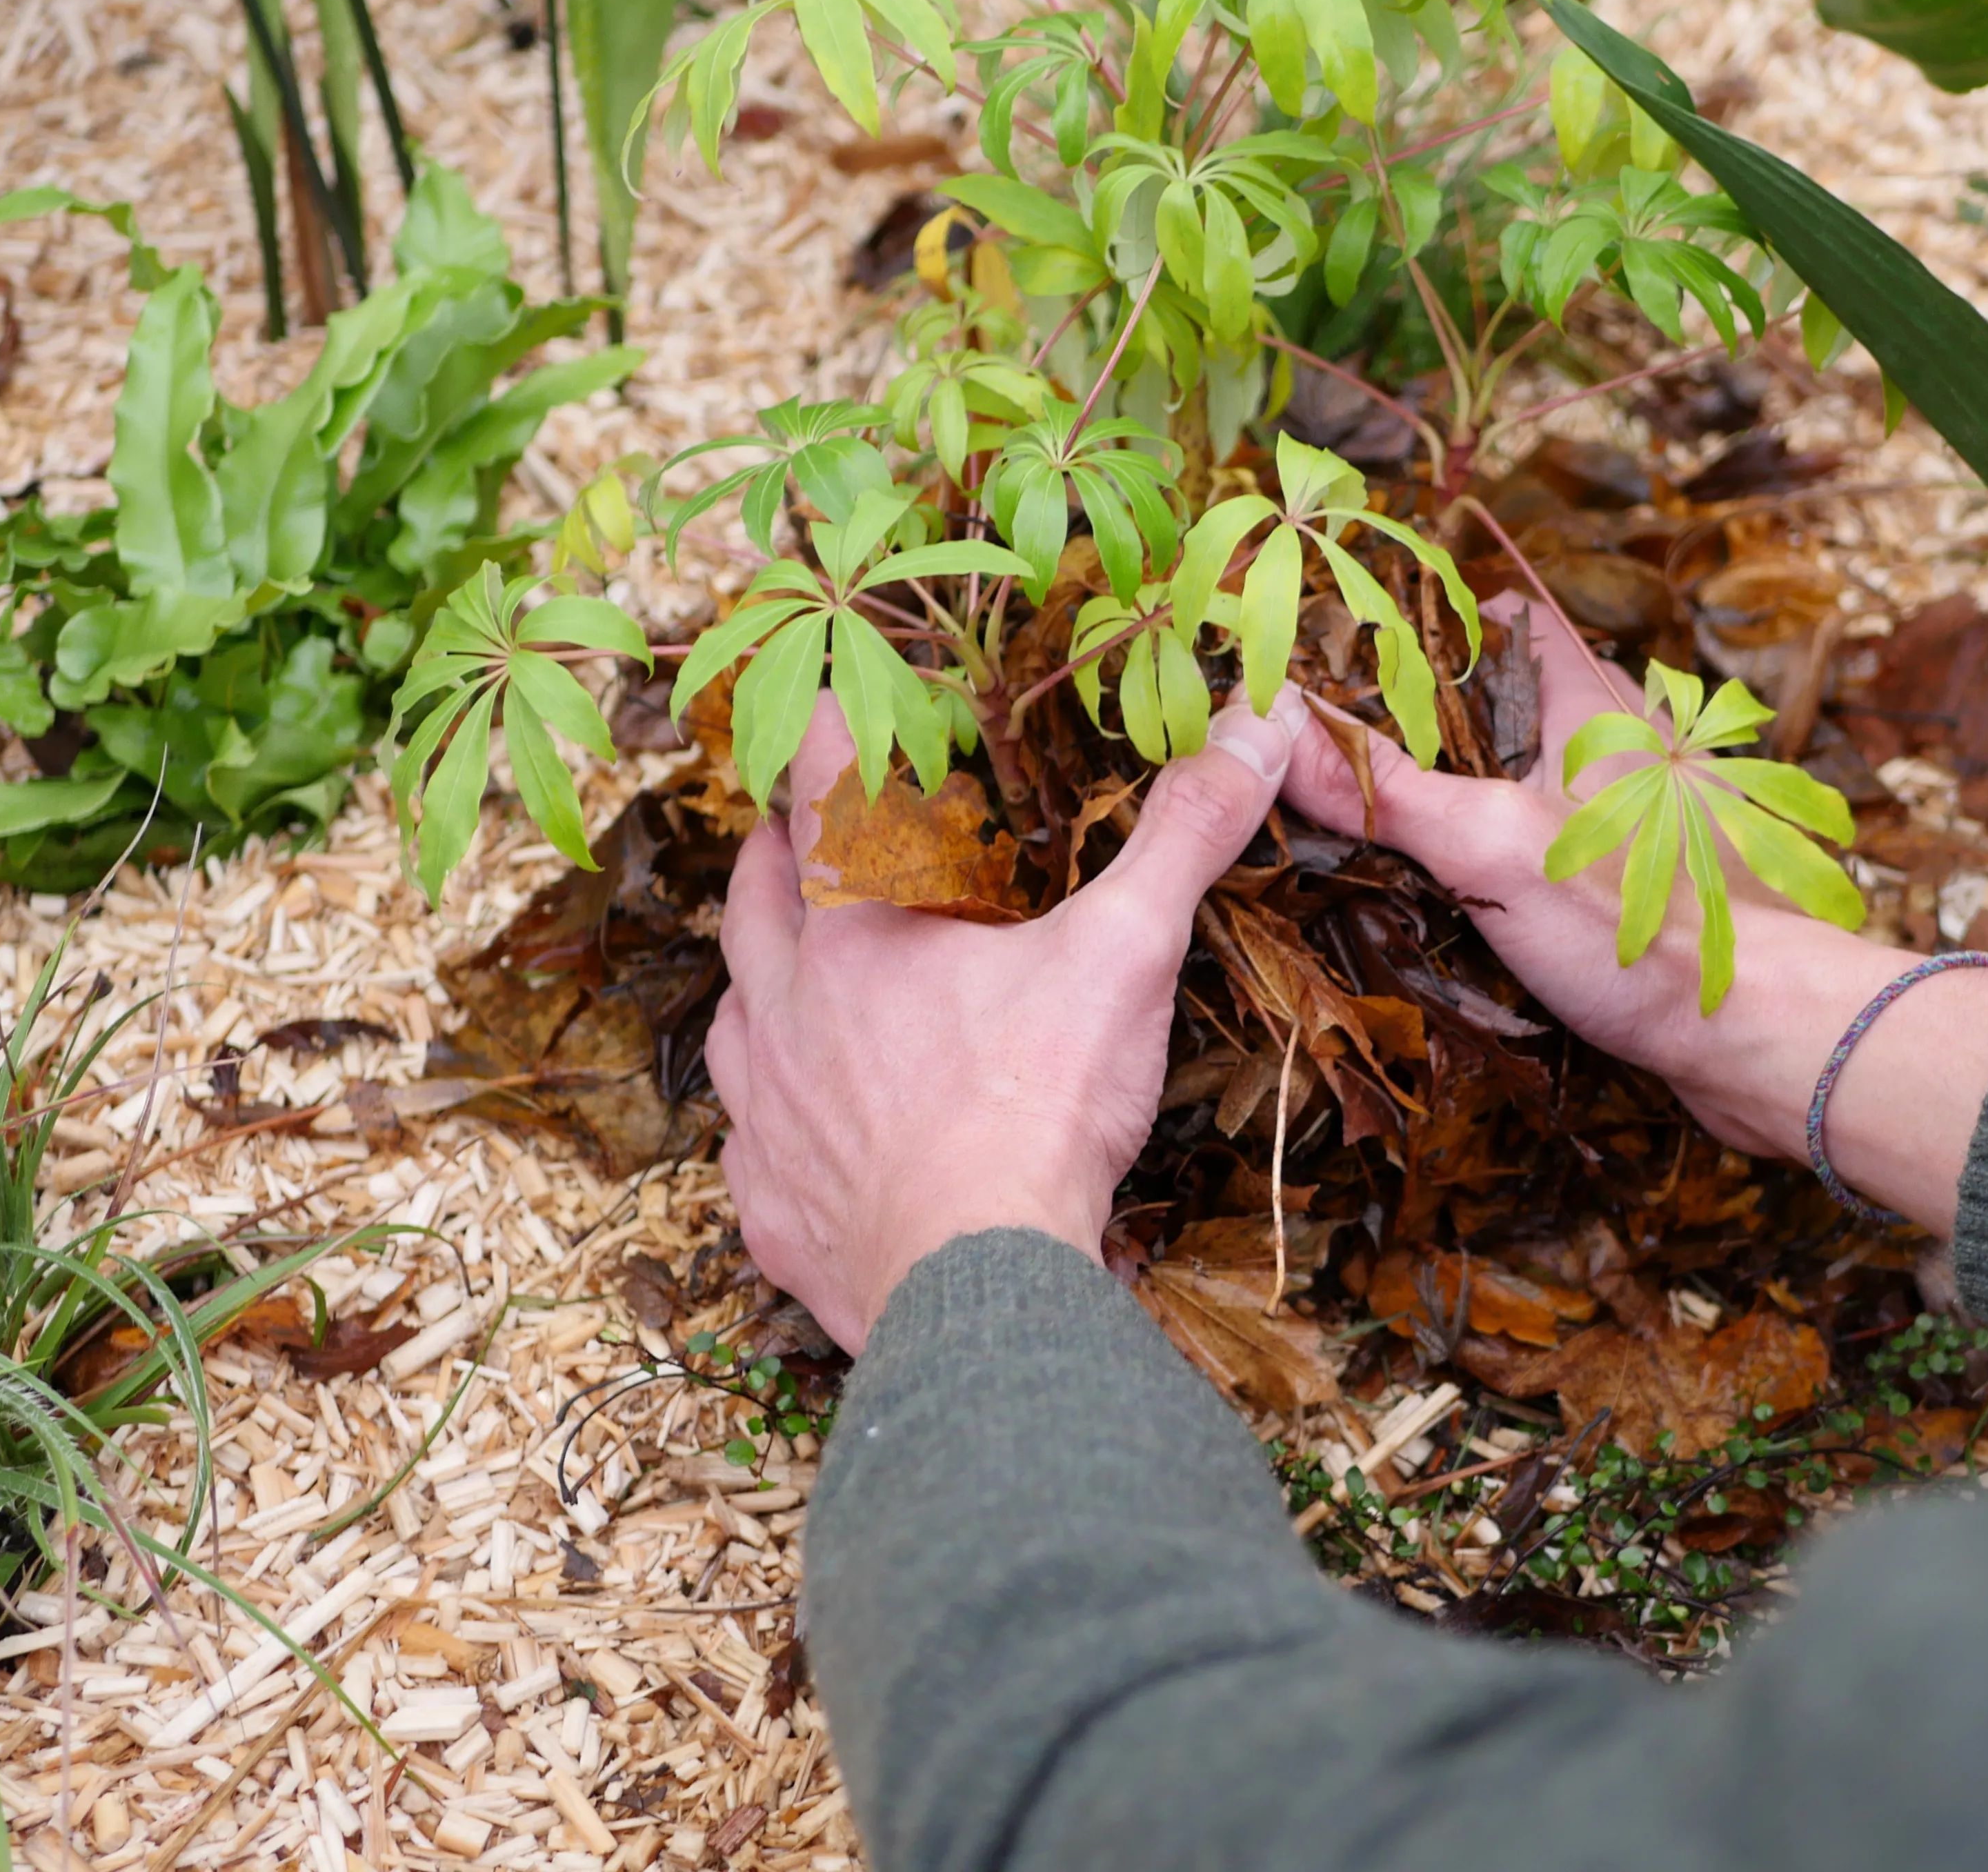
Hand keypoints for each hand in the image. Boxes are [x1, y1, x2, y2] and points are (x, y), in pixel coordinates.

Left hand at [705, 690, 1300, 1349]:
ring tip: (787, 976)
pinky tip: (805, 1131)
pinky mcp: (774, 1207)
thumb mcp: (1123, 954)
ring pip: (735, 1022)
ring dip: (758, 988)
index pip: (820, 795)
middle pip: (752, 903)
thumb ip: (1181, 839)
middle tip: (793, 834)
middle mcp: (786, 1012)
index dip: (826, 739)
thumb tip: (1252, 732)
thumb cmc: (1037, 1108)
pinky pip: (751, 1149)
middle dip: (773, 858)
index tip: (828, 704)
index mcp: (854, 933)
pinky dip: (773, 1125)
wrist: (977, 1282)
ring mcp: (768, 1115)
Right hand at [1276, 595, 1987, 1232]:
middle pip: (1514, 701)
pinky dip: (1511, 859)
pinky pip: (1561, 846)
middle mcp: (1623, 744)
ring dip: (1471, 801)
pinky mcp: (1647, 884)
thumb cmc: (1642, 927)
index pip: (1513, 618)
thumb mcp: (1490, 849)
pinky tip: (1463, 905)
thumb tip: (1280, 722)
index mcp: (1593, 703)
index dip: (1439, 624)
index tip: (1361, 657)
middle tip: (1348, 763)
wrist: (1763, 1034)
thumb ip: (1388, 788)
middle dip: (1434, 727)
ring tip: (1387, 838)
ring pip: (1536, 779)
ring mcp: (1639, 816)